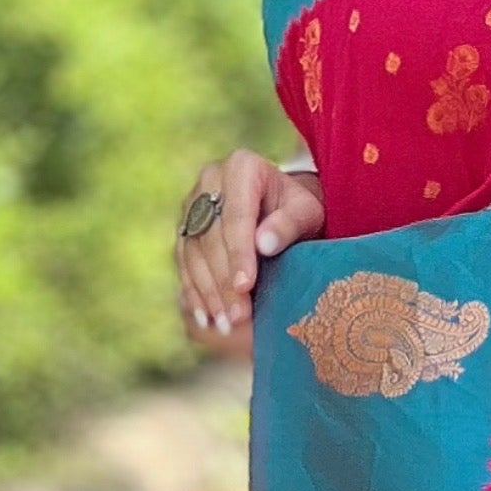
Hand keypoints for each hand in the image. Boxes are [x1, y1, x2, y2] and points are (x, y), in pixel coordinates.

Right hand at [175, 149, 323, 352]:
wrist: (281, 205)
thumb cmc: (299, 209)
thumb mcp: (307, 212)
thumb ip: (289, 224)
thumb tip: (264, 244)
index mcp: (240, 167)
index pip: (236, 217)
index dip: (238, 254)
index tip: (245, 287)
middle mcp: (208, 180)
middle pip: (210, 238)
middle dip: (223, 281)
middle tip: (238, 317)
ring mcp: (191, 204)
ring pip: (192, 253)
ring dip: (207, 292)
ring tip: (224, 324)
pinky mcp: (184, 227)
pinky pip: (183, 262)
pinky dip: (193, 292)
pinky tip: (205, 318)